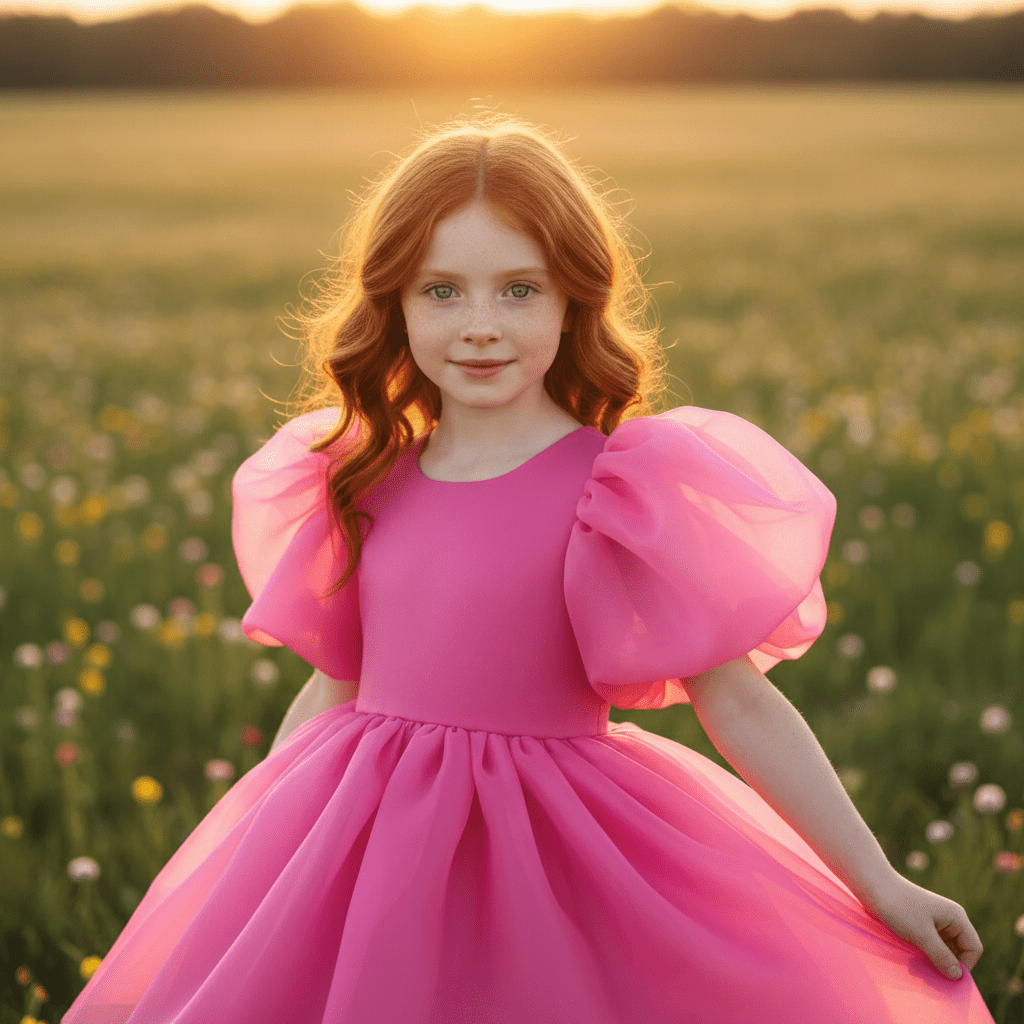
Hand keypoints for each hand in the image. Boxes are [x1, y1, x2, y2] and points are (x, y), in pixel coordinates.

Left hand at [862, 872, 982, 979]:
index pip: (973, 948)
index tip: (946, 976)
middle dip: (946, 965)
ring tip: (916, 967)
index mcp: (956, 917)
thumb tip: (958, 976)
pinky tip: (911, 960)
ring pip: (944, 951)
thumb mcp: (922, 934)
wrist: (873, 886)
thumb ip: (942, 956)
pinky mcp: (921, 925)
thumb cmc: (898, 907)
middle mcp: (949, 919)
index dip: (965, 965)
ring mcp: (935, 922)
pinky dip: (924, 955)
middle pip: (959, 951)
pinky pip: (931, 946)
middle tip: (928, 975)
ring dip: (933, 961)